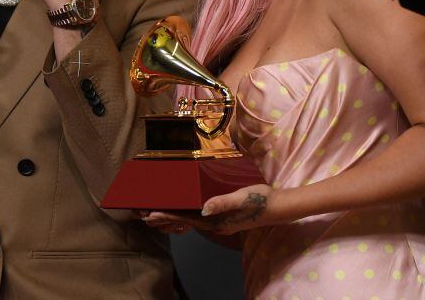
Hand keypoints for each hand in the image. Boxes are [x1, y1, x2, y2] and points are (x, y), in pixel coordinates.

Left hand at [141, 184, 274, 235]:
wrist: (278, 207)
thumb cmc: (260, 200)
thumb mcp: (242, 198)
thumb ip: (222, 203)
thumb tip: (203, 209)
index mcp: (218, 222)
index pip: (187, 220)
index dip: (169, 216)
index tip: (152, 214)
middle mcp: (216, 226)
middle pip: (186, 223)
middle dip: (167, 219)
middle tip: (146, 215)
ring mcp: (220, 224)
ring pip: (192, 221)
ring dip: (175, 218)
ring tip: (158, 216)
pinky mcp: (225, 219)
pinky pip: (200, 219)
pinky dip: (187, 215)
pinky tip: (184, 212)